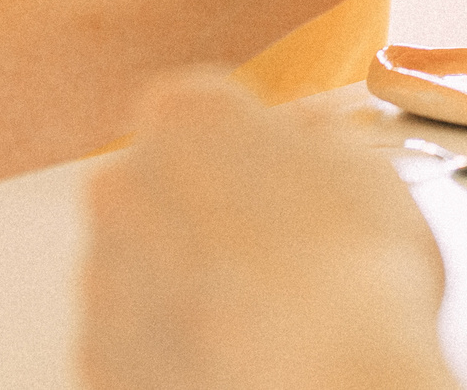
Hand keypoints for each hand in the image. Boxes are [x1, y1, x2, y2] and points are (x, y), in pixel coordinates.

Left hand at [78, 69, 455, 389]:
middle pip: (165, 182)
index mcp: (187, 114)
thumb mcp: (368, 168)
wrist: (321, 386)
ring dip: (193, 279)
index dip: (253, 142)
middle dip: (211, 207)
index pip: (205, 104)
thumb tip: (310, 138)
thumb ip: (321, 138)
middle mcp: (125, 186)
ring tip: (273, 316)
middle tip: (285, 247)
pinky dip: (178, 344)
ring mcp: (102, 278)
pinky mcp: (97, 358)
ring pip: (147, 262)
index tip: (287, 172)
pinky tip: (242, 355)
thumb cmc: (353, 278)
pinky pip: (137, 337)